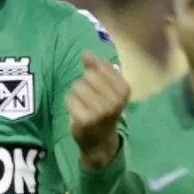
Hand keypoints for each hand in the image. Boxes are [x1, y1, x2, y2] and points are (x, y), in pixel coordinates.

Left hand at [66, 52, 130, 168]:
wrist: (100, 141)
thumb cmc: (104, 110)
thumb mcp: (107, 87)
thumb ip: (97, 68)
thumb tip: (85, 53)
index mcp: (124, 90)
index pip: (100, 68)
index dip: (94, 75)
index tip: (99, 89)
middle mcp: (115, 101)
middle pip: (88, 77)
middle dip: (85, 85)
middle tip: (90, 99)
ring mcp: (100, 111)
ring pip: (77, 86)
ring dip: (76, 94)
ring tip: (84, 105)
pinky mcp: (85, 119)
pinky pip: (69, 98)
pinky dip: (70, 103)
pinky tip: (77, 112)